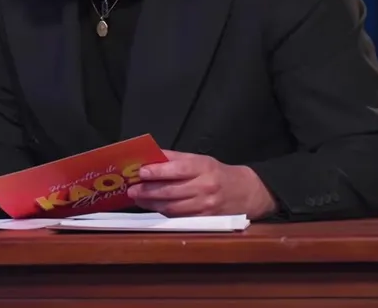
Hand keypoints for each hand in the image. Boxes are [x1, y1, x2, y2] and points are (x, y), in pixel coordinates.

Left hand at [127, 150, 276, 219]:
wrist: (245, 193)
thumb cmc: (217, 173)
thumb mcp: (201, 159)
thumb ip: (175, 159)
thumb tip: (149, 158)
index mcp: (204, 167)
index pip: (178, 170)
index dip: (158, 172)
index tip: (141, 171)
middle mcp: (205, 187)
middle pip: (171, 191)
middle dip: (148, 191)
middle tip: (132, 189)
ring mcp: (205, 206)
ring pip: (173, 207)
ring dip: (152, 204)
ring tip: (138, 198)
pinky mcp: (204, 220)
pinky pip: (179, 218)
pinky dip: (163, 213)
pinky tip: (153, 207)